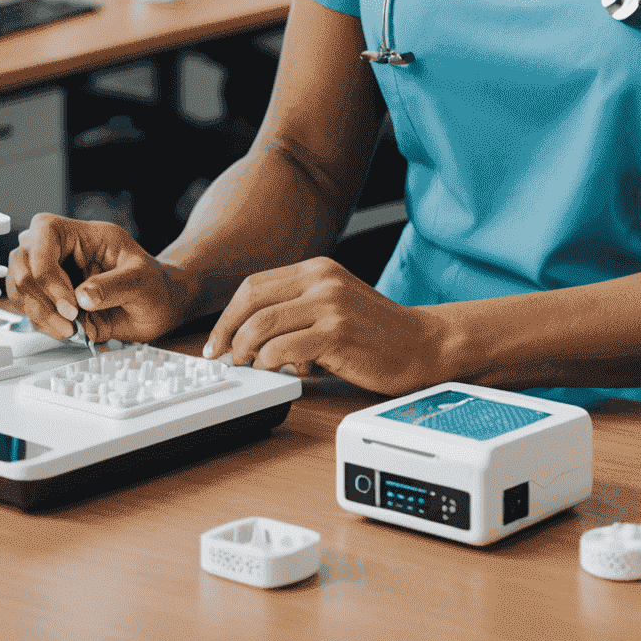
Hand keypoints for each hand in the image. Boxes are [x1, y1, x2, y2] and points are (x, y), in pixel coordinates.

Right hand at [3, 213, 185, 343]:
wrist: (160, 307)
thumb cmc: (156, 285)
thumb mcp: (143, 282)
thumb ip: (114, 286)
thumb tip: (82, 296)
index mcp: (87, 235)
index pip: (46, 232)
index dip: (48, 269)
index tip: (71, 303)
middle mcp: (66, 251)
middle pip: (23, 258)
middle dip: (40, 295)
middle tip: (69, 320)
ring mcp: (56, 274)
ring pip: (19, 285)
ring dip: (38, 312)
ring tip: (69, 328)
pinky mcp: (52, 298)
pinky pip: (28, 307)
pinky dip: (41, 323)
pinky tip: (67, 330)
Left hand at [204, 257, 451, 394]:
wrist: (422, 344)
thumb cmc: (376, 333)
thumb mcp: (333, 305)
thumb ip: (296, 309)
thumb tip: (246, 335)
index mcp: (317, 269)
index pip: (254, 286)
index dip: (228, 316)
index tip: (218, 341)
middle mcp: (322, 279)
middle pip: (251, 301)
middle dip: (227, 333)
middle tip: (224, 358)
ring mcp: (330, 304)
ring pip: (261, 326)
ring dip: (247, 352)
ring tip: (255, 368)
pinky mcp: (337, 332)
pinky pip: (282, 349)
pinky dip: (271, 365)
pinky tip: (285, 372)